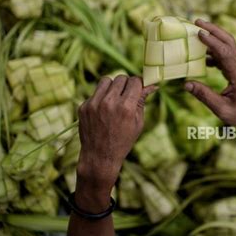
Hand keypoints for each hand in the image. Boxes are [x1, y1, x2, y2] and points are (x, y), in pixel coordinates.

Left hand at [75, 76, 156, 211]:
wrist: (99, 156)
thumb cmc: (123, 141)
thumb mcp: (138, 123)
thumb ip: (142, 101)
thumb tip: (151, 85)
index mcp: (126, 108)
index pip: (135, 81)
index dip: (139, 84)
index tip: (139, 88)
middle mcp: (109, 103)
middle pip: (121, 78)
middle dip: (126, 84)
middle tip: (127, 94)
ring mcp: (94, 104)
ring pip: (106, 80)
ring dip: (112, 86)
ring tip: (114, 99)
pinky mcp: (84, 107)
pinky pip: (95, 92)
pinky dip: (101, 97)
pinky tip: (103, 111)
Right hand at [185, 19, 235, 127]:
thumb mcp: (221, 109)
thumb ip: (204, 96)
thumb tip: (186, 83)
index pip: (226, 53)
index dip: (212, 42)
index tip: (199, 33)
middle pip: (229, 42)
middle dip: (213, 30)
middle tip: (197, 21)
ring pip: (228, 45)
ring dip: (214, 37)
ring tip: (197, 31)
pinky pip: (225, 55)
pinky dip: (213, 51)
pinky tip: (202, 56)